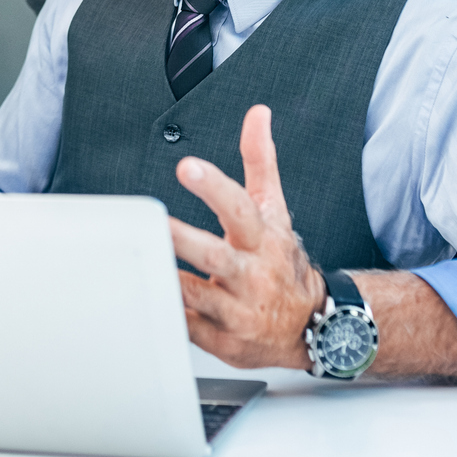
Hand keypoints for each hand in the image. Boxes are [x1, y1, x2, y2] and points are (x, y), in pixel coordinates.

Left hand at [168, 104, 326, 370]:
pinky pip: (188, 328)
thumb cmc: (282, 262)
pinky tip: (148, 300)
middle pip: (214, 254)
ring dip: (169, 281)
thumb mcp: (275, 209)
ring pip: (197, 296)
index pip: (238, 206)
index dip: (213, 186)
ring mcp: (238, 311)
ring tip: (140, 263)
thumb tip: (257, 115)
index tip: (187, 167)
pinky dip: (168, 315)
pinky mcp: (224, 342)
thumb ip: (260, 161)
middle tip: (156, 223)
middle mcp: (250, 274)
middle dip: (184, 240)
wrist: (316, 326)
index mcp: (260, 238)